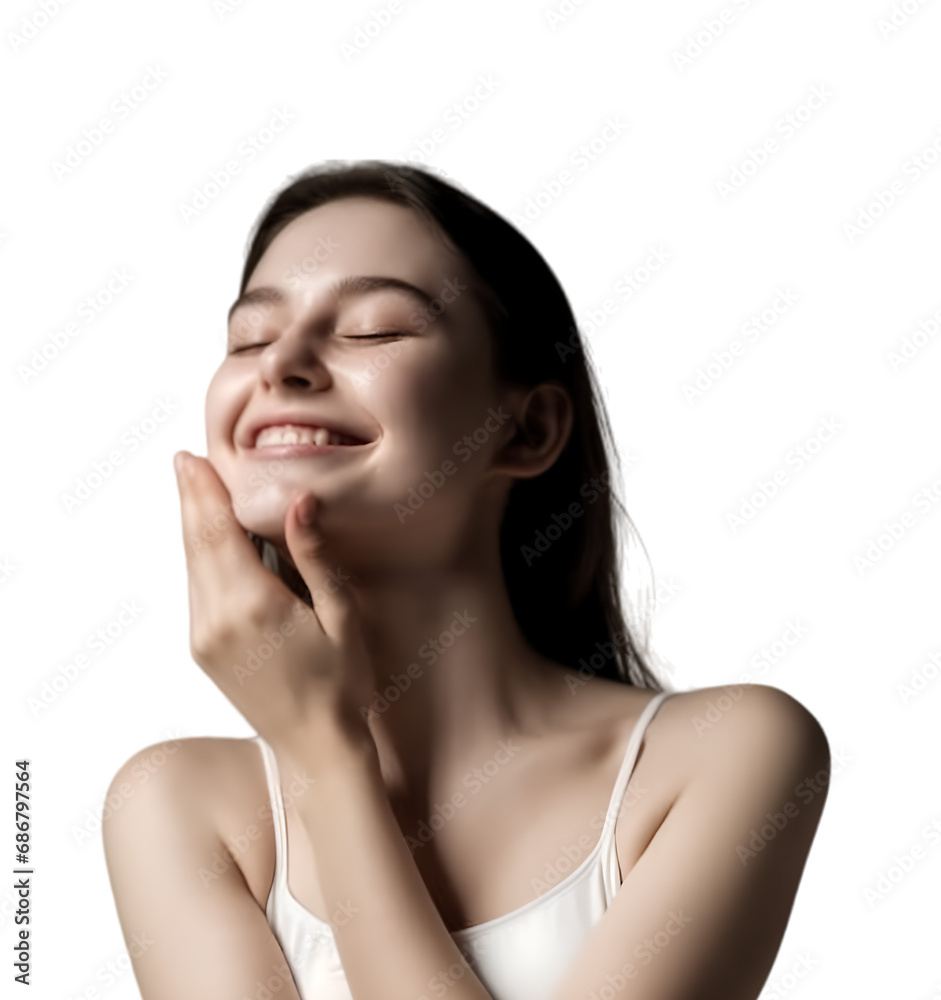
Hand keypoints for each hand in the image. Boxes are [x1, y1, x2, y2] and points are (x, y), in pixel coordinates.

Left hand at [173, 450, 375, 758]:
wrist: (317, 749)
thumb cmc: (341, 685)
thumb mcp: (341, 616)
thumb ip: (315, 556)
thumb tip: (299, 502)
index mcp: (252, 606)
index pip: (217, 533)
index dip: (202, 492)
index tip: (190, 458)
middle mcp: (216, 620)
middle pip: (196, 544)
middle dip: (190, 499)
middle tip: (185, 461)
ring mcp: (205, 638)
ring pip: (192, 566)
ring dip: (193, 527)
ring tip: (196, 490)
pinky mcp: (204, 650)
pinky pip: (197, 591)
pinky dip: (200, 558)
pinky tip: (211, 543)